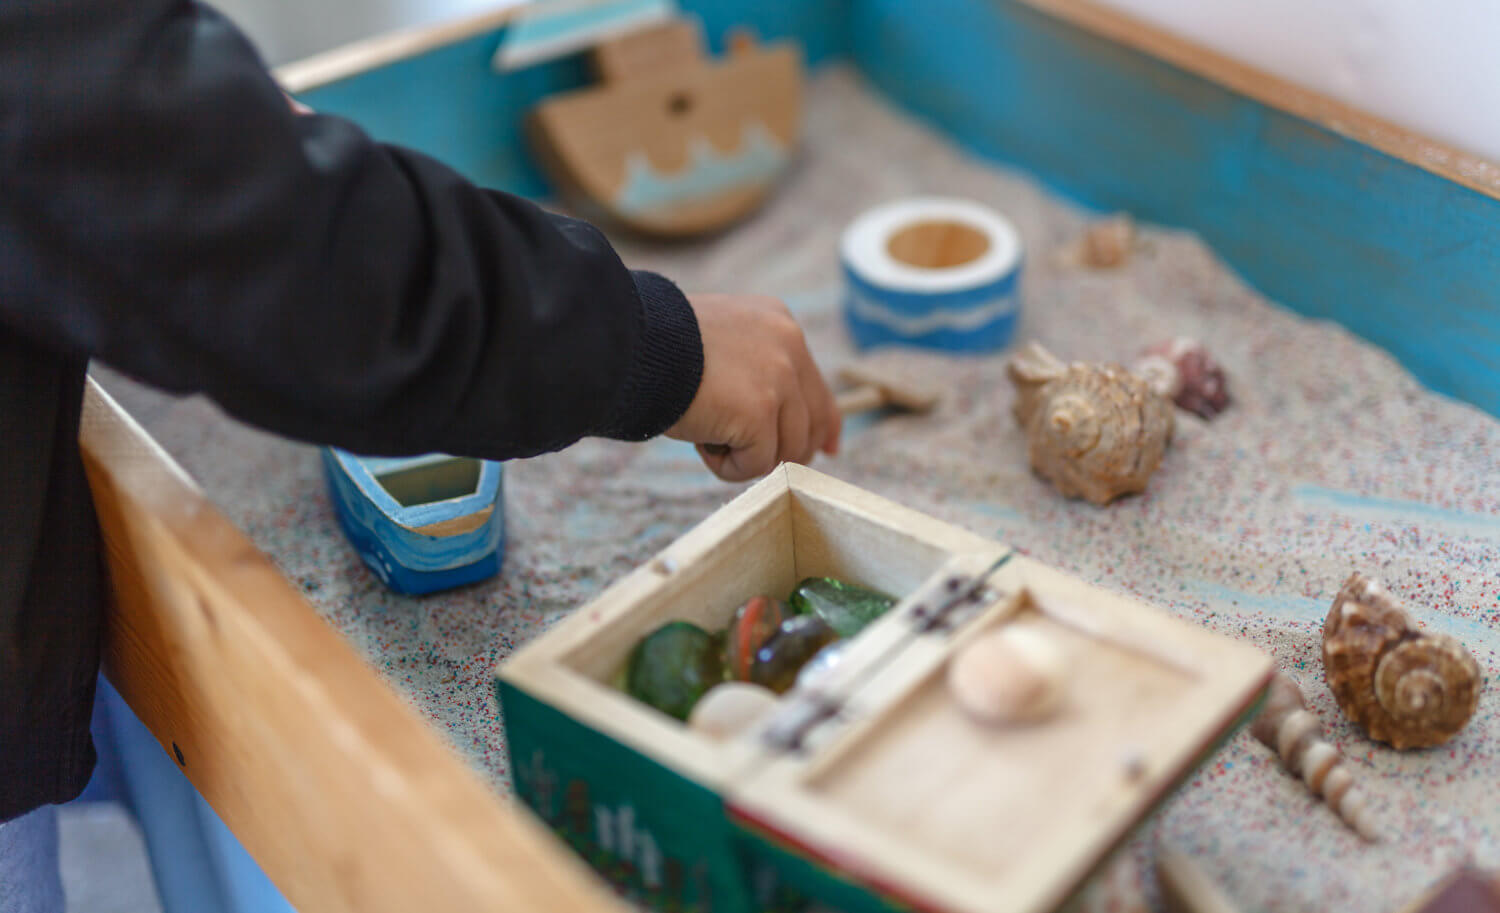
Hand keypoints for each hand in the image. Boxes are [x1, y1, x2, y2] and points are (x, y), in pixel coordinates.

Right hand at [667, 293, 839, 481]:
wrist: (631, 343)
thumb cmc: (659, 348)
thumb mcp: (720, 343)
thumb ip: (753, 370)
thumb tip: (774, 418)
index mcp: (780, 325)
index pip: (818, 386)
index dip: (823, 424)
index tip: (826, 448)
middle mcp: (789, 346)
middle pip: (811, 424)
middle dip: (785, 451)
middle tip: (744, 456)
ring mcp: (778, 378)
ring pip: (786, 450)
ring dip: (745, 455)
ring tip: (706, 434)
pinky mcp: (761, 411)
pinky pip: (757, 464)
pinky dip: (726, 466)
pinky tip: (700, 442)